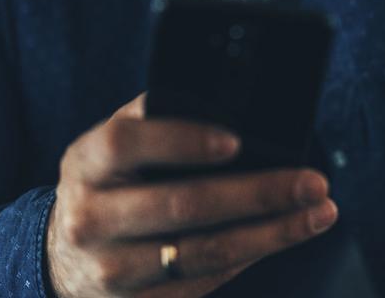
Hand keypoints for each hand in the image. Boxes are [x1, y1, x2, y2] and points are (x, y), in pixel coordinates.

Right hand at [46, 94, 337, 297]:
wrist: (65, 254)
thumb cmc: (112, 180)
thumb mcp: (120, 142)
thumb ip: (162, 117)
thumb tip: (235, 105)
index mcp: (87, 162)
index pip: (127, 144)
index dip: (181, 141)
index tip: (236, 141)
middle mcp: (90, 218)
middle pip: (180, 206)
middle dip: (258, 193)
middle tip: (313, 182)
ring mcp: (109, 270)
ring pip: (202, 253)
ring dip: (271, 233)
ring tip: (318, 212)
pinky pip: (204, 282)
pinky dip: (252, 256)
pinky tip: (284, 235)